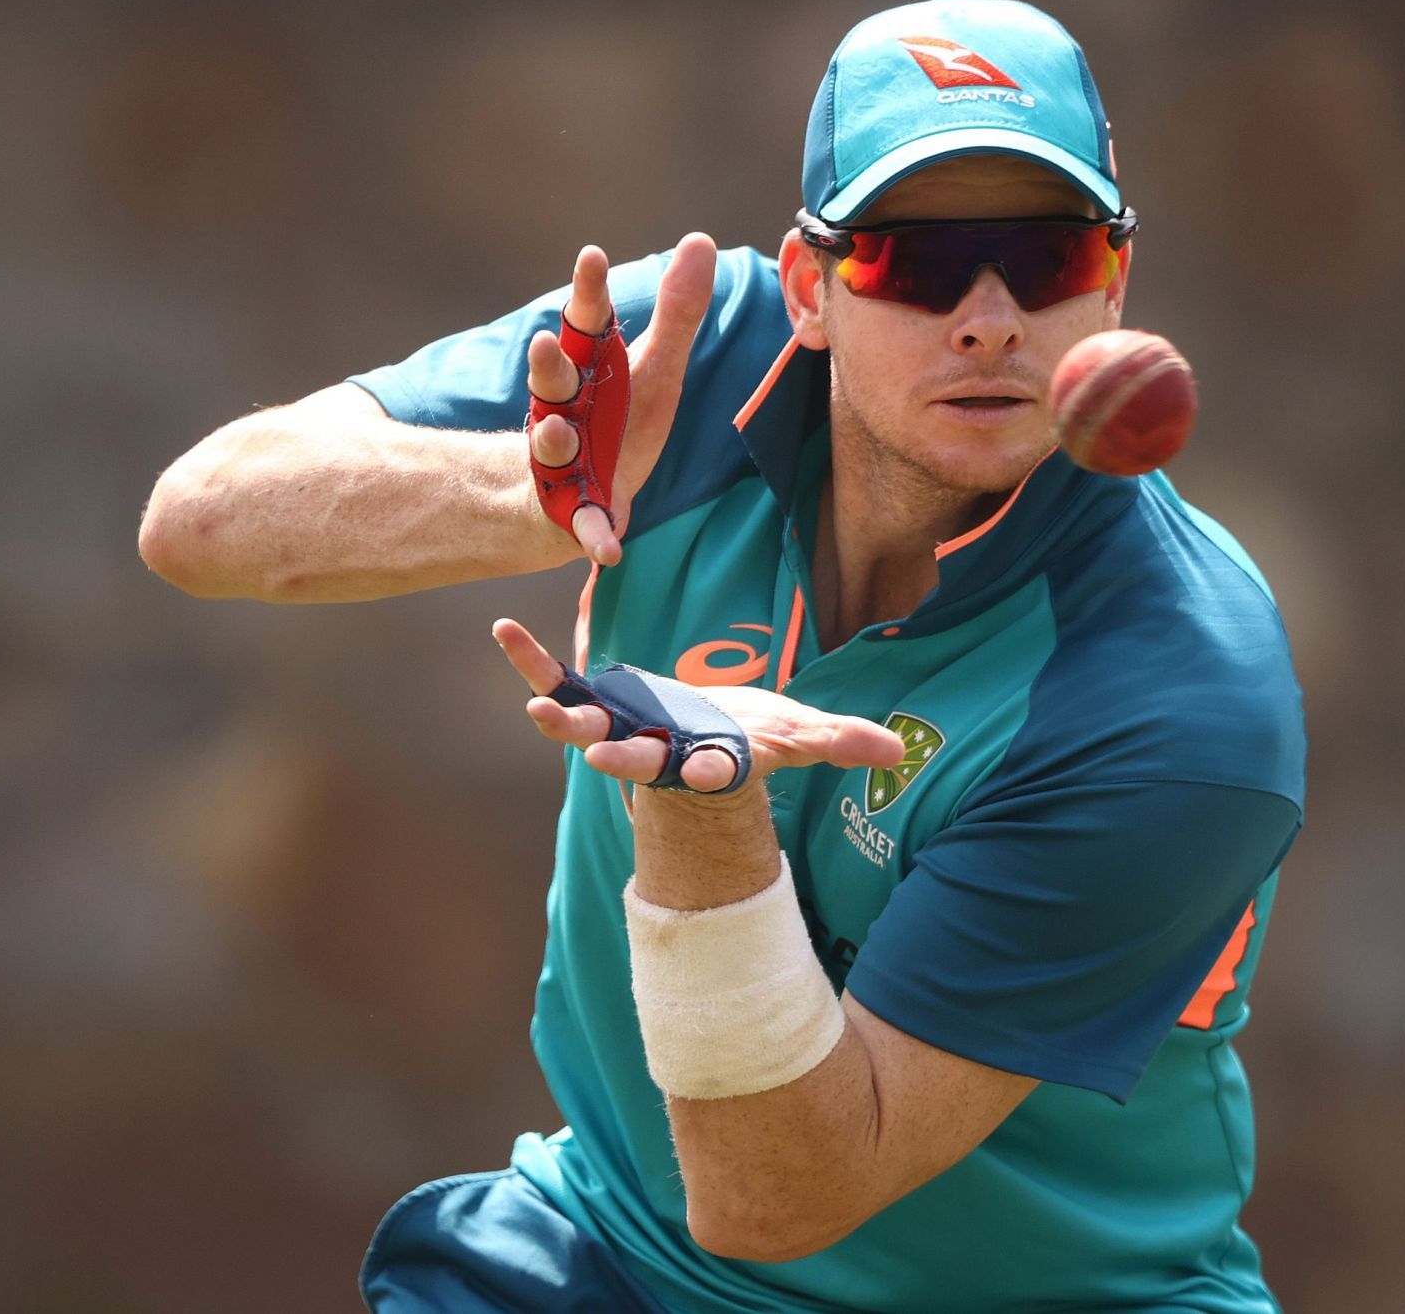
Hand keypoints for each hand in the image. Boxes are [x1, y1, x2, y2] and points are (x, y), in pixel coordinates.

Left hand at [492, 620, 904, 793]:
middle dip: (623, 761)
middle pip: (641, 762)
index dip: (710, 774)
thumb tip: (900, 751)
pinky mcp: (597, 703)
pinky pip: (558, 683)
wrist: (702, 738)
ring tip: (537, 709)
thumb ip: (842, 741)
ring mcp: (622, 731)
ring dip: (562, 722)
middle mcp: (662, 754)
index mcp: (712, 762)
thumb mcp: (801, 734)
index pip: (714, 773)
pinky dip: (531, 662)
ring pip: (588, 731)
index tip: (707, 772)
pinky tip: (505, 630)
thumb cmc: (751, 736)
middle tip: (602, 761)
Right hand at [528, 234, 716, 566]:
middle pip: (552, 382)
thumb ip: (677, 312)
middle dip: (547, 366)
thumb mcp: (652, 368)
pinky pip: (582, 525)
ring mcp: (561, 461)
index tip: (592, 256)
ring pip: (550, 446)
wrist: (583, 494)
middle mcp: (564, 408)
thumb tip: (699, 239)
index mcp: (588, 369)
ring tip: (555, 434)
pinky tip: (609, 553)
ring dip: (550, 440)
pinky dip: (594, 537)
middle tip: (545, 344)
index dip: (588, 292)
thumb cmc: (619, 421)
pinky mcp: (573, 510)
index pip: (584, 323)